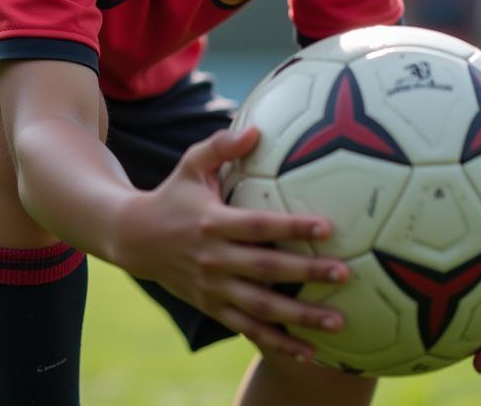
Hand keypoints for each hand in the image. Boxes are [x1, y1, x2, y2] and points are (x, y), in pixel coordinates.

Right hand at [111, 126, 347, 360]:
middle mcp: (213, 258)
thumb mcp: (191, 165)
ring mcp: (212, 287)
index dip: (291, 227)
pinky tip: (310, 352)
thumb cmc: (173, 194)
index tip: (326, 227)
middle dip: (306, 273)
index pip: (257, 226)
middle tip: (344, 273)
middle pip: (265, 270)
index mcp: (212, 222)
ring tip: (339, 321)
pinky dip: (278, 342)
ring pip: (261, 307)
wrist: (135, 238)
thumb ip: (221, 146)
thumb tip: (257, 129)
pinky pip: (249, 329)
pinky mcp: (212, 306)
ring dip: (300, 317)